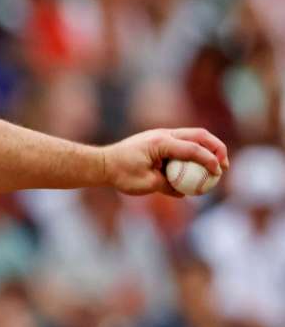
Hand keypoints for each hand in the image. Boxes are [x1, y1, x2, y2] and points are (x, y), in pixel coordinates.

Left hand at [101, 128, 228, 196]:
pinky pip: (183, 144)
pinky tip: (199, 167)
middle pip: (199, 135)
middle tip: (224, 165)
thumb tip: (185, 192)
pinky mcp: (160, 141)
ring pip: (193, 136)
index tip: (219, 172)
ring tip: (218, 165)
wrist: (102, 163)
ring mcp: (161, 135)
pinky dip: (194, 152)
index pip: (192, 149)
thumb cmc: (120, 174)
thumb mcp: (146, 184)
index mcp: (160, 143)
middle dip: (216, 148)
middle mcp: (163, 134)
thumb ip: (168, 186)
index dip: (209, 160)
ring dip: (208, 148)